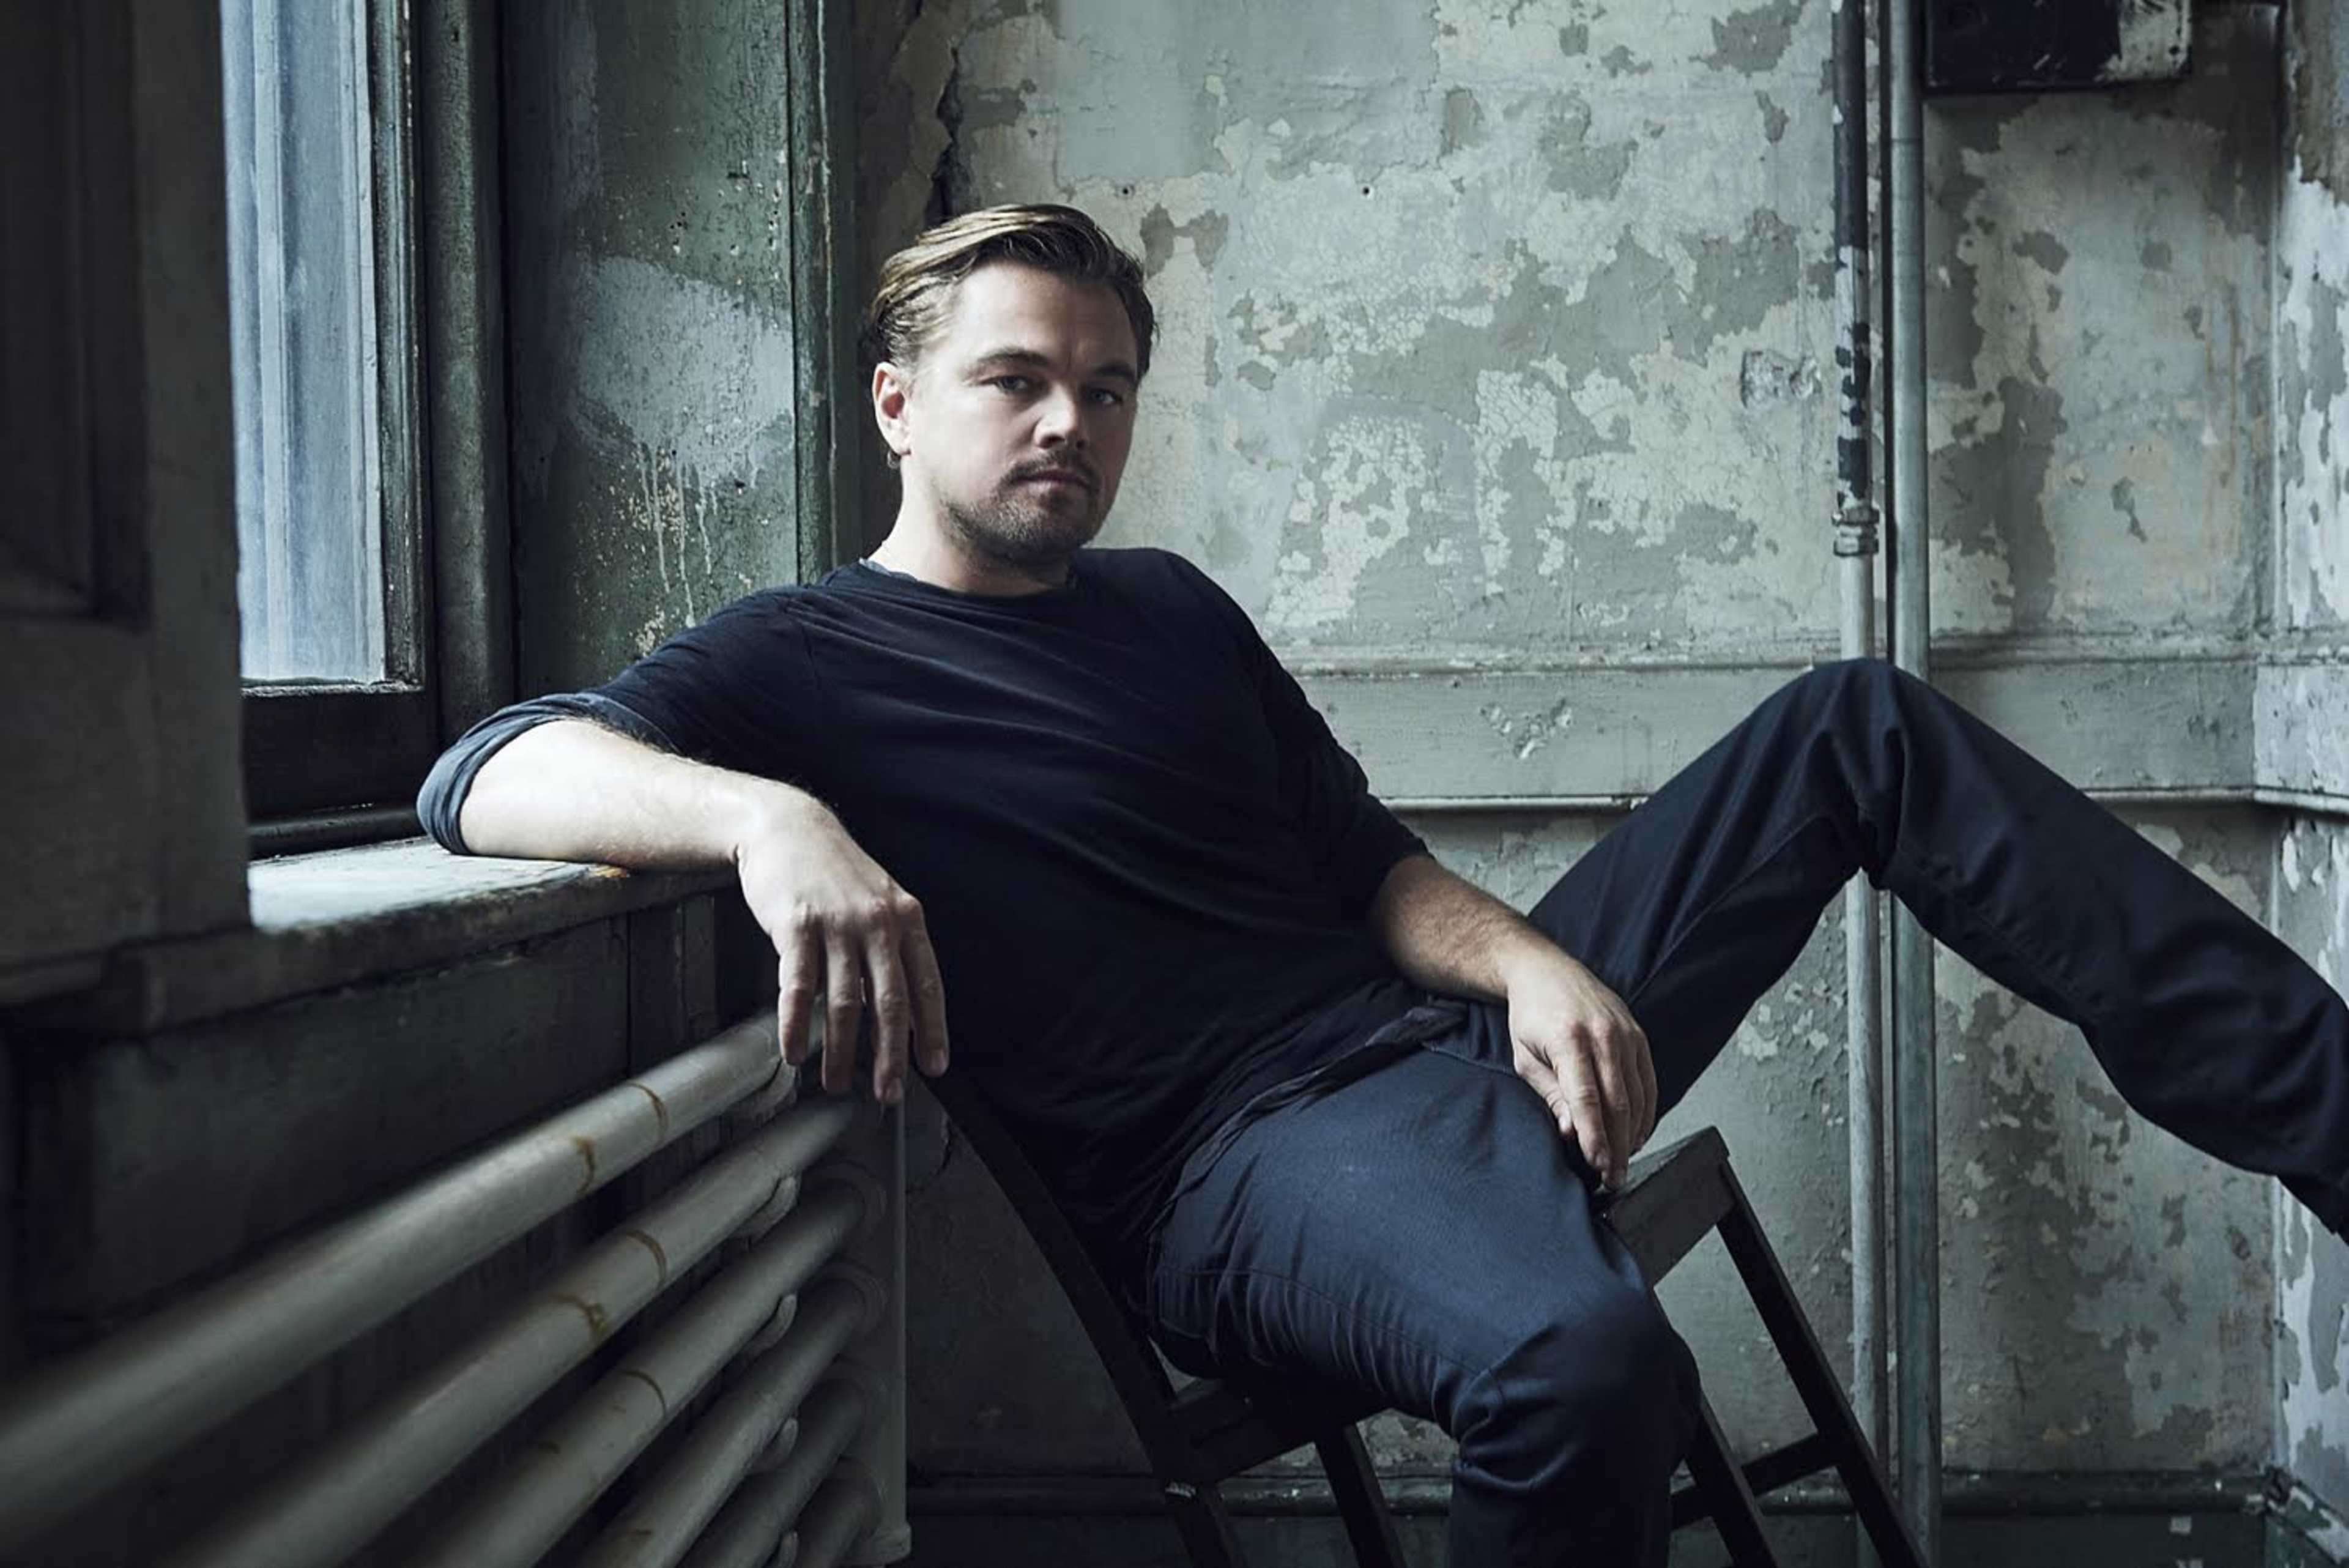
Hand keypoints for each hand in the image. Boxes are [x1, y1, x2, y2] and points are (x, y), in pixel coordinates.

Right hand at [732, 791, 948, 1103]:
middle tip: (887, 1093)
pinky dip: (797, 1026)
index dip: (932, 1030)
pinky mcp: (796, 926)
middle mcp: (878, 922)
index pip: (927, 985)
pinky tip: (795, 1051)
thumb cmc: (833, 869)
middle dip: (891, 1056)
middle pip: (890, 1003)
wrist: (787, 827)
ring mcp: (837, 924)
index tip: (934, 1066)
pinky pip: (799, 988)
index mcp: (905, 918)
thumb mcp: (878, 898)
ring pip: (846, 1003)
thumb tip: (899, 1004)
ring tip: (836, 1083)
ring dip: (842, 1052)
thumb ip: (891, 945)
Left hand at [1502, 948, 1655, 1188]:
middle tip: (1613, 1178)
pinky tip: (1637, 1134)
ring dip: (1633, 1134)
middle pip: (1618, 1103)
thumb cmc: (1530, 1016)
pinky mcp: (1638, 1035)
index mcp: (1569, 1039)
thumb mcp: (1526, 1058)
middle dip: (1617, 1146)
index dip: (1594, 1137)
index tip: (1598, 1166)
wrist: (1546, 969)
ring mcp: (1626, 1033)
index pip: (1587, 1099)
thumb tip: (1571, 1134)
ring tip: (1623, 1163)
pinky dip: (1646, 1112)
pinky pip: (1648, 1081)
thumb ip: (1550, 1095)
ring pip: (1637, 1095)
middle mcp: (1604, 1035)